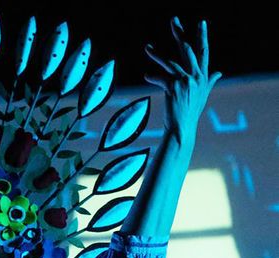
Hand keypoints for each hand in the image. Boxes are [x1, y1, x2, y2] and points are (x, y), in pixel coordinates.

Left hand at [144, 16, 222, 144]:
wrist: (182, 128)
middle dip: (179, 34)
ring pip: (169, 62)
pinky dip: (152, 76)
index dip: (202, 36)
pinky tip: (146, 76)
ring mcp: (186, 81)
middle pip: (187, 50)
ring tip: (147, 48)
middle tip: (173, 20)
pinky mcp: (174, 87)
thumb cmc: (189, 113)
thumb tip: (220, 72)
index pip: (203, 52)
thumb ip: (209, 81)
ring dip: (156, 55)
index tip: (201, 23)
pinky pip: (160, 77)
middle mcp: (196, 76)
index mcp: (203, 76)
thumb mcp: (202, 95)